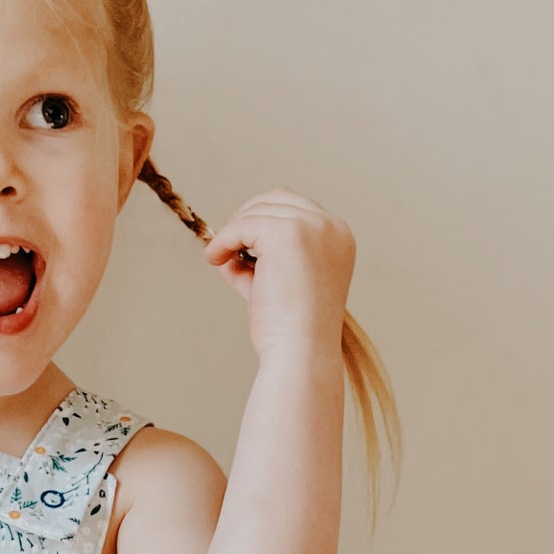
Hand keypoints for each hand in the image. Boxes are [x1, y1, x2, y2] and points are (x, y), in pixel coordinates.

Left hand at [203, 186, 355, 362]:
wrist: (300, 354)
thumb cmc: (292, 331)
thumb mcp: (283, 283)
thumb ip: (263, 259)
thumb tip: (228, 244)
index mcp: (338, 238)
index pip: (295, 209)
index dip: (262, 222)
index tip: (240, 246)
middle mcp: (331, 227)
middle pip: (276, 199)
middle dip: (246, 220)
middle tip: (224, 248)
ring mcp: (312, 227)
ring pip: (257, 211)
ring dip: (232, 232)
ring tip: (220, 260)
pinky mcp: (288, 233)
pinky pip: (242, 225)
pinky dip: (224, 240)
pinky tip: (215, 259)